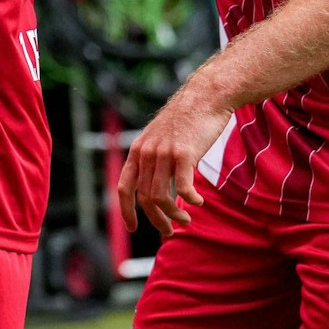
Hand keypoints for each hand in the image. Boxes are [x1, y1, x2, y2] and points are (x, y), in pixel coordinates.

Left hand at [119, 79, 230, 237]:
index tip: (132, 228)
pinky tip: (198, 203)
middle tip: (170, 231)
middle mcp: (146, 153)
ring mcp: (164, 153)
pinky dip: (189, 201)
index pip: (124, 188)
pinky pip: (182, 188)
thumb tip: (155, 184)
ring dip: (173, 215)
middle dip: (156, 219)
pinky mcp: (184, 154)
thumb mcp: (160, 138)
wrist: (204, 97)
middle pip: (145, 198)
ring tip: (186, 221)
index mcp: (137, 151)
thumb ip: (154, 158)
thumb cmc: (186, 120)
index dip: (126, 211)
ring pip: (161, 197)